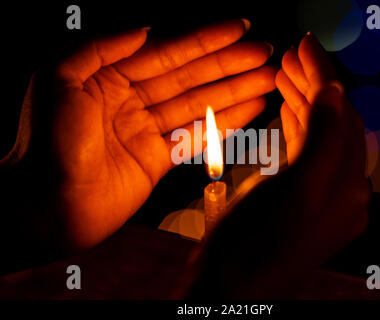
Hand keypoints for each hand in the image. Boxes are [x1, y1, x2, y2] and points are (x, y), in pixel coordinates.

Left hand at [2, 20, 275, 251]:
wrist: (43, 206)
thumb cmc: (45, 144)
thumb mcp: (58, 80)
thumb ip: (100, 46)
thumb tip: (146, 28)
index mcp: (110, 75)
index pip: (167, 51)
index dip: (205, 39)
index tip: (240, 28)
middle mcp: (132, 98)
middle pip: (190, 76)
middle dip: (230, 64)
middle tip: (267, 53)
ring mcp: (147, 130)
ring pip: (199, 104)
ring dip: (235, 91)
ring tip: (269, 79)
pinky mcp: (158, 159)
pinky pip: (197, 136)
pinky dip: (223, 123)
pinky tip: (250, 110)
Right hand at [184, 33, 369, 298]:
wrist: (225, 288)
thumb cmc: (254, 244)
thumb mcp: (296, 190)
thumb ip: (324, 140)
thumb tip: (335, 92)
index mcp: (347, 189)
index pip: (343, 117)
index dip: (325, 77)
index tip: (304, 45)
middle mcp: (341, 192)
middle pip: (332, 124)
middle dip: (313, 85)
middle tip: (290, 54)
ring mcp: (319, 195)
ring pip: (317, 136)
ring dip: (303, 101)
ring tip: (283, 72)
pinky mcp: (296, 199)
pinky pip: (303, 153)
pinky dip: (295, 125)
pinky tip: (286, 107)